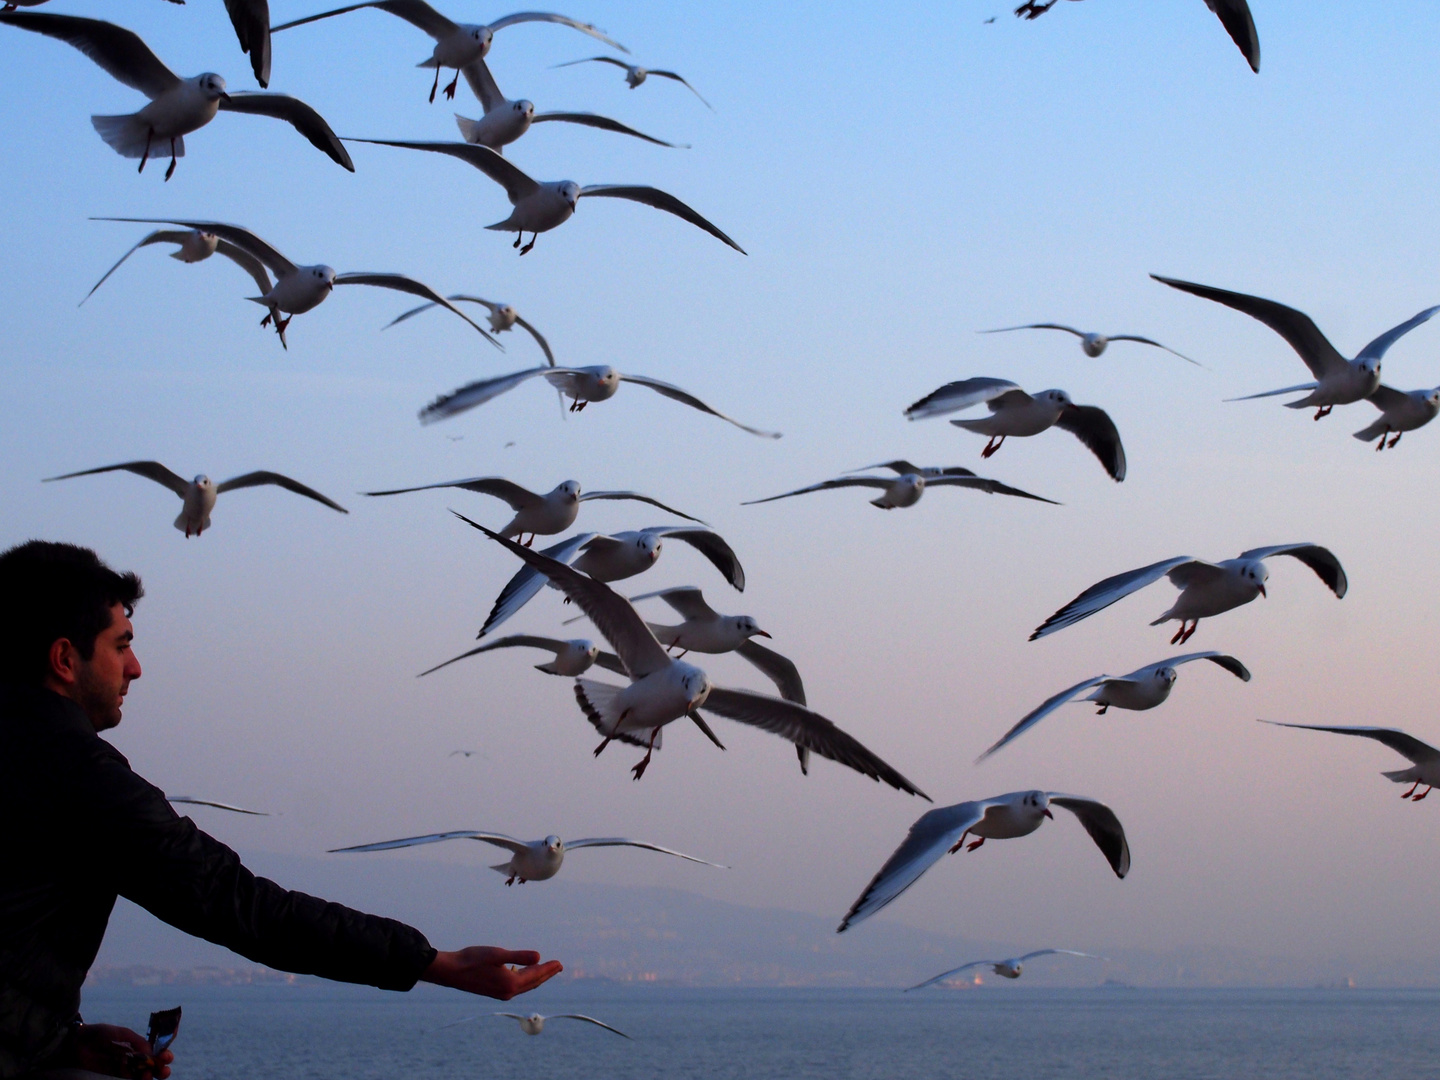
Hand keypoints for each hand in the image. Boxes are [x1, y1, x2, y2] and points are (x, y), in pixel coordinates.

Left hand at [63, 1023, 172, 1079]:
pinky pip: (132, 1078)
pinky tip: (142, 1078)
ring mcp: (127, 1065)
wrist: (78, 1044)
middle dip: (162, 1066)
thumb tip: (151, 1054)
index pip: (156, 1048)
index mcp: (138, 1043)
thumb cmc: (99, 1034)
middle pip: (154, 1063)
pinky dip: (140, 1079)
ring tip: (149, 1075)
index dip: (164, 1052)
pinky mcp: (117, 1074)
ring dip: (152, 1075)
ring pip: (146, 1072)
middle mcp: (136, 1054)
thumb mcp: (121, 1033)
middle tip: (163, 1069)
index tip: (166, 1056)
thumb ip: (137, 1042)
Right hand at [421, 946, 562, 1000]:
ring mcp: (500, 993)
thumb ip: (519, 956)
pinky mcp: (494, 991)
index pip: (535, 975)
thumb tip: (539, 957)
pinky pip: (516, 986)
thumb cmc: (473, 959)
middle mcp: (507, 992)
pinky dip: (524, 979)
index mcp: (510, 983)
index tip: (560, 963)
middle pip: (533, 983)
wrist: (451, 972)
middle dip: (546, 974)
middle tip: (559, 966)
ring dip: (536, 977)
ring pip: (525, 986)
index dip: (548, 968)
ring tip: (546, 969)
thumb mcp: (497, 954)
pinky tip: (523, 972)